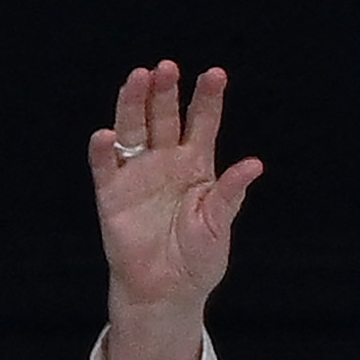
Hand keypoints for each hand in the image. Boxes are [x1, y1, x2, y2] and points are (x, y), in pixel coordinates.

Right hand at [87, 62, 263, 359]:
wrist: (167, 291)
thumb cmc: (198, 260)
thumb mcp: (218, 225)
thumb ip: (231, 194)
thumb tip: (254, 165)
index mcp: (196, 166)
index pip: (202, 123)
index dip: (207, 99)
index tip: (216, 74)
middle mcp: (165, 162)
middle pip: (164, 117)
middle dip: (166, 93)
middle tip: (168, 68)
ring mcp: (137, 175)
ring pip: (133, 130)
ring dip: (133, 105)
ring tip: (138, 78)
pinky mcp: (112, 195)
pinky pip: (106, 167)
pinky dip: (104, 151)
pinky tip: (107, 135)